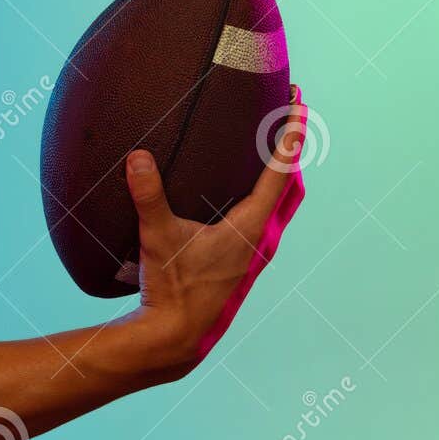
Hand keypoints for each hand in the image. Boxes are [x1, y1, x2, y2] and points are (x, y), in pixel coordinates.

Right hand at [128, 88, 307, 372]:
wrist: (176, 336)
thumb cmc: (172, 288)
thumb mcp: (157, 238)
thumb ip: (148, 196)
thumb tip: (138, 157)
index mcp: (249, 227)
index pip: (280, 172)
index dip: (291, 135)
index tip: (299, 103)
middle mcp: (260, 238)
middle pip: (292, 186)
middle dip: (294, 148)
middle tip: (292, 113)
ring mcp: (253, 254)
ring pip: (282, 206)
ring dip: (283, 174)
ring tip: (274, 146)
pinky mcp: (240, 262)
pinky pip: (265, 219)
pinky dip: (268, 196)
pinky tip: (244, 195)